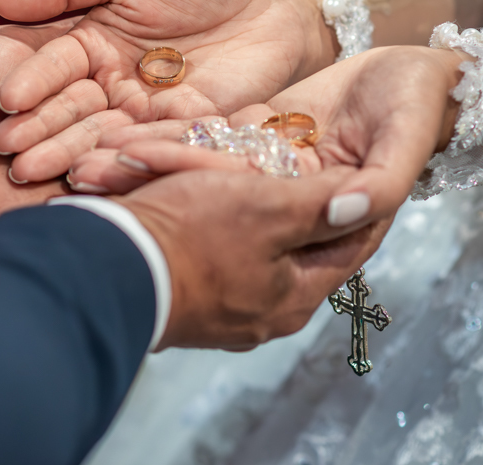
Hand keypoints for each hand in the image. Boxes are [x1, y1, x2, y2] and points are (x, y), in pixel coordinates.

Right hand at [0, 0, 336, 181]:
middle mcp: (111, 86)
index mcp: (91, 45)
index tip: (7, 103)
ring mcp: (146, 115)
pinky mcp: (184, 136)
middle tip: (11, 156)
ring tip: (40, 177)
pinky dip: (129, 161)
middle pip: (72, 112)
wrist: (274, 4)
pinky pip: (154, 148)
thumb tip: (1, 0)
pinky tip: (102, 176)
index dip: (32, 85)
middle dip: (42, 132)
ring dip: (73, 156)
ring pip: (105, 137)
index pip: (54, 69)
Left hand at [71, 45, 463, 226]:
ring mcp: (265, 177)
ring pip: (198, 175)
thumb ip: (380, 182)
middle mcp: (283, 208)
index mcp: (319, 222)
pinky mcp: (255, 143)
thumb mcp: (403, 145)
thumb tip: (349, 208)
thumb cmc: (417, 112)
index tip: (154, 203)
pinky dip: (162, 140)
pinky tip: (115, 137)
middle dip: (151, 195)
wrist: (417, 79)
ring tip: (85, 166)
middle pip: (210, 207)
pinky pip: (204, 143)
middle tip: (87, 186)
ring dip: (144, 169)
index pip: (255, 222)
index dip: (206, 210)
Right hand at [120, 166, 391, 349]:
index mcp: (295, 296)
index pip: (352, 244)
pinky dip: (225, 221)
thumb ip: (321, 205)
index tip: (381, 173)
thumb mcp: (264, 206)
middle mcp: (265, 312)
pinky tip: (219, 199)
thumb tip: (373, 201)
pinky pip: (221, 253)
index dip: (368, 204)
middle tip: (326, 169)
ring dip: (264, 210)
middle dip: (311, 204)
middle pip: (305, 248)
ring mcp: (225, 312)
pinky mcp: (188, 298)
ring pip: (260, 248)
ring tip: (271, 176)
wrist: (100, 268)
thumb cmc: (188, 235)